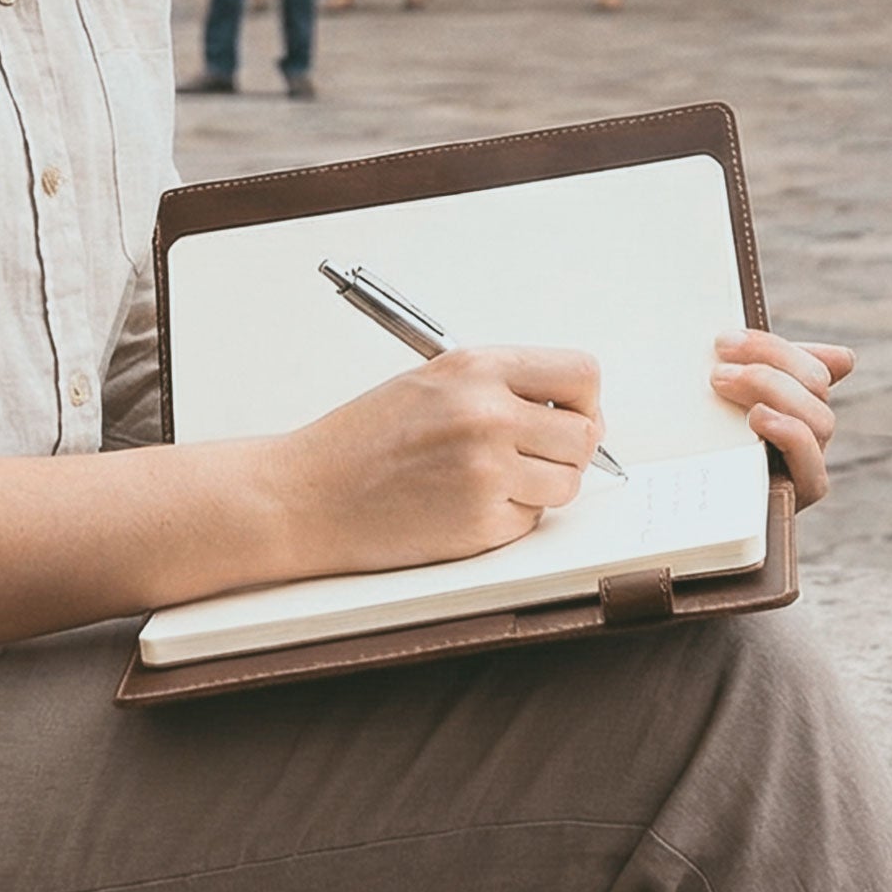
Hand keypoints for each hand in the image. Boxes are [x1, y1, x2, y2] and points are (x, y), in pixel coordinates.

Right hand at [276, 346, 604, 572]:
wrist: (306, 495)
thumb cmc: (362, 441)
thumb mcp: (430, 382)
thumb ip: (499, 386)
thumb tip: (568, 408)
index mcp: (477, 368)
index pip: (581, 373)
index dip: (585, 400)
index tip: (571, 416)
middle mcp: (487, 414)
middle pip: (585, 434)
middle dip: (566, 451)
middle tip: (531, 457)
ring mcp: (487, 471)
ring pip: (565, 483)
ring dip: (540, 488)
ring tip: (487, 481)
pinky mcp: (481, 522)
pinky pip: (530, 521)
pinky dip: (507, 518)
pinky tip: (462, 505)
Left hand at [709, 330, 855, 510]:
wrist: (677, 527)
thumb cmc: (695, 458)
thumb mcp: (709, 413)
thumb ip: (733, 376)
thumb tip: (781, 343)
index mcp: (794, 405)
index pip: (813, 365)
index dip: (780, 348)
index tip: (727, 339)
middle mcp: (808, 434)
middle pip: (815, 384)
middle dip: (769, 360)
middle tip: (718, 359)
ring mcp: (807, 465)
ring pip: (820, 419)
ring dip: (774, 389)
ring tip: (723, 382)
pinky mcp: (798, 498)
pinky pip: (813, 467)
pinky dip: (790, 432)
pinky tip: (758, 417)